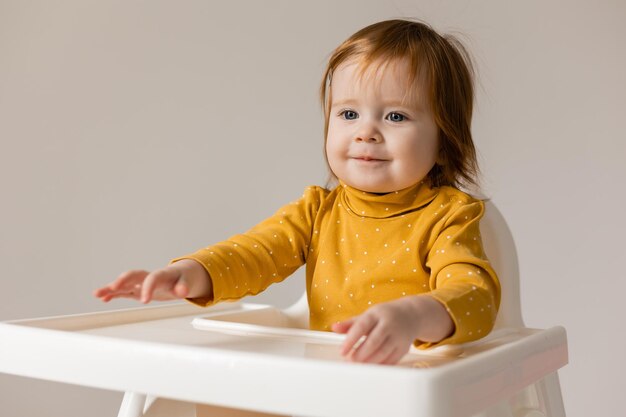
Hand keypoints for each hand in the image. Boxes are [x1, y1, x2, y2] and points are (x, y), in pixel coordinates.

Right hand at [93, 259, 210, 303]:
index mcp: (161, 274)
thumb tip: (182, 291)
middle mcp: (147, 277)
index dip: (148, 288)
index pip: (152, 278)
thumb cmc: (182, 279)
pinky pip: (123, 291)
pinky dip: (113, 294)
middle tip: (113, 288)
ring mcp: (140, 283)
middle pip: (133, 275)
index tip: (145, 301)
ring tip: (97, 293)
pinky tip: (104, 299)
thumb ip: (184, 287)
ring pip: (124, 283)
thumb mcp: (186, 283)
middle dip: (122, 280)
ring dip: (111, 288)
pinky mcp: (136, 289)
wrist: (179, 277)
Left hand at [331, 295, 452, 364]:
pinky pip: (391, 360)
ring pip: (383, 353)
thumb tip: (334, 328)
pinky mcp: (404, 348)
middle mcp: (389, 324)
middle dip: (360, 354)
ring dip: (369, 361)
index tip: (342, 351)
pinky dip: (380, 365)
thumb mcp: (368, 315)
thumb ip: (350, 323)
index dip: (350, 340)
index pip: (362, 327)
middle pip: (373, 342)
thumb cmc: (384, 316)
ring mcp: (398, 336)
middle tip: (350, 360)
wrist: (411, 315)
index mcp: (376, 314)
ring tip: (359, 364)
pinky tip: (371, 367)